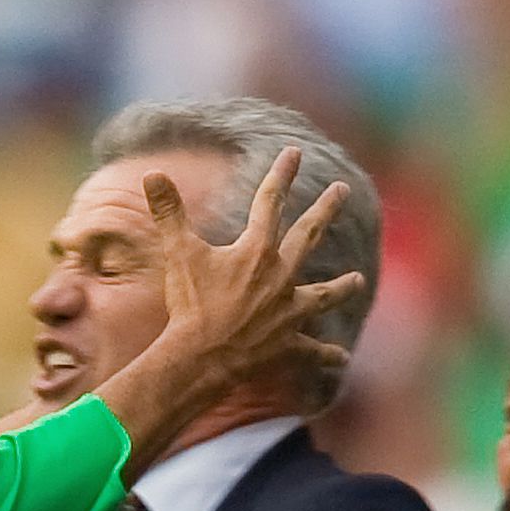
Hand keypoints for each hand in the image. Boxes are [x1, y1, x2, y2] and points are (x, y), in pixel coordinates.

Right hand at [144, 146, 362, 396]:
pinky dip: (327, 354)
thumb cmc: (190, 305)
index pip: (270, 203)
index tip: (294, 152)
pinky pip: (313, 350)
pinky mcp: (288, 345)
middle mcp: (280, 277)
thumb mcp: (178, 253)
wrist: (202, 358)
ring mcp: (288, 312)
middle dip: (325, 209)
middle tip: (341, 189)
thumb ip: (168, 213)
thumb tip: (151, 174)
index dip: (281, 175)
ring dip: (341, 287)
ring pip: (322, 295)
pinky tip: (342, 358)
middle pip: (308, 237)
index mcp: (256, 252)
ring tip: (358, 280)